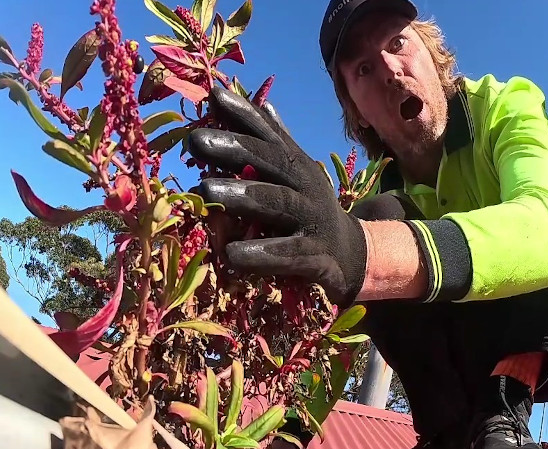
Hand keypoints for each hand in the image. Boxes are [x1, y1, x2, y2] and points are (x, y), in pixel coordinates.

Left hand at [187, 87, 366, 306]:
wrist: (351, 254)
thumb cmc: (310, 210)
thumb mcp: (299, 175)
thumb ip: (279, 143)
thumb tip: (263, 102)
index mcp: (297, 165)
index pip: (267, 134)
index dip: (243, 112)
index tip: (213, 95)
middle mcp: (306, 185)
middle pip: (271, 161)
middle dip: (234, 148)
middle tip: (196, 141)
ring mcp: (312, 219)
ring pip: (277, 202)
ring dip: (242, 194)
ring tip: (205, 190)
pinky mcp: (316, 254)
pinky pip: (287, 253)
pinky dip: (260, 253)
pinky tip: (231, 254)